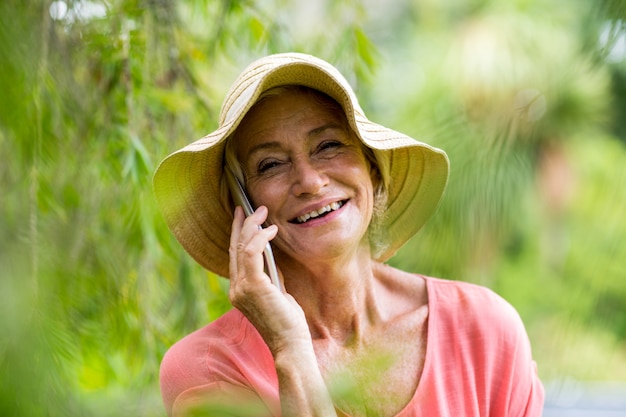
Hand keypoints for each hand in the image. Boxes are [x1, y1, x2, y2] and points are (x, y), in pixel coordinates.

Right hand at [228, 206, 310, 354]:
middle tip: (251, 207)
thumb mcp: (277, 294)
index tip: (241, 217)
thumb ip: (270, 277)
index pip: (234, 256)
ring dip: (252, 226)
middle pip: (234, 247)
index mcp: (239, 291)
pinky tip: (271, 230)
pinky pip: (252, 253)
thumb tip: (271, 258)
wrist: (290, 345)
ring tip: (263, 212)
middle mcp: (235, 288)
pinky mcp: (253, 286)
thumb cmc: (288, 323)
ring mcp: (241, 288)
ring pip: (241, 246)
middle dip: (242, 224)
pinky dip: (260, 238)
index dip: (236, 234)